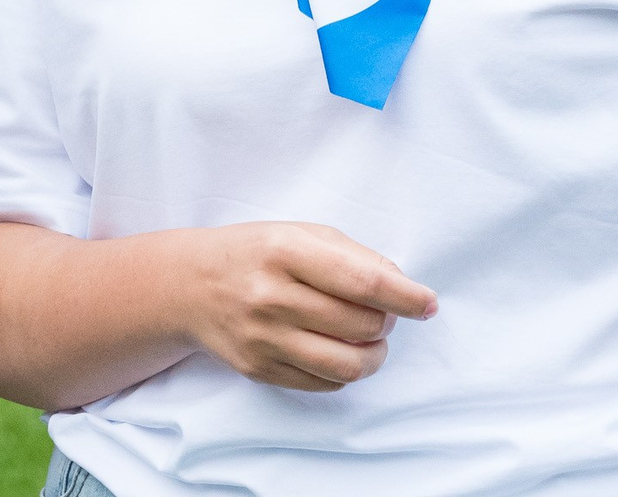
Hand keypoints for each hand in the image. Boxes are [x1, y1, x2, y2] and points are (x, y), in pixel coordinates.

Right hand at [178, 222, 436, 391]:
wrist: (189, 285)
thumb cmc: (255, 253)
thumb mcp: (299, 233)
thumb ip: (352, 255)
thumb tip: (403, 287)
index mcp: (284, 251)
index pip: (363, 281)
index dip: (405, 296)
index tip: (428, 303)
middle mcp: (271, 296)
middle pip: (361, 325)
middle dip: (387, 322)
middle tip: (384, 313)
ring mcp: (263, 338)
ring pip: (347, 365)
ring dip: (374, 355)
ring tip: (370, 341)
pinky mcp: (259, 369)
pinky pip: (324, 384)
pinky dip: (344, 371)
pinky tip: (337, 350)